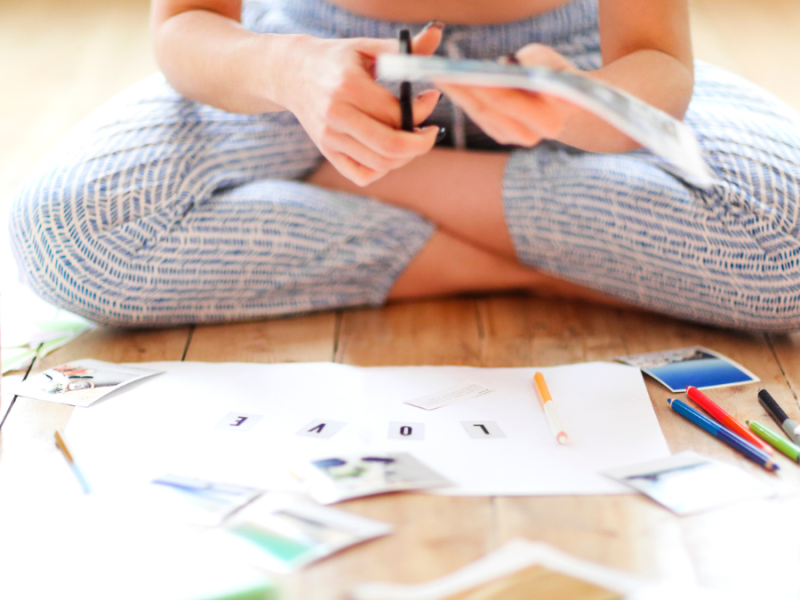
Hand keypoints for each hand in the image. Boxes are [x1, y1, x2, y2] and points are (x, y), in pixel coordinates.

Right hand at [278, 25, 443, 185]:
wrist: (292, 73)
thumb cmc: (336, 59)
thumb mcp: (367, 48)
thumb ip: (404, 49)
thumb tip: (436, 36)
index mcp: (348, 86)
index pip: (396, 112)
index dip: (423, 110)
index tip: (431, 98)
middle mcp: (336, 116)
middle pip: (390, 146)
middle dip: (421, 143)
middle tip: (430, 132)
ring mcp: (329, 138)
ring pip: (380, 164)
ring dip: (405, 156)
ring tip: (411, 138)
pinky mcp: (327, 152)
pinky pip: (362, 175)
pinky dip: (382, 169)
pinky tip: (388, 152)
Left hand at [438, 44, 580, 146]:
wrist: (562, 96)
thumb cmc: (555, 73)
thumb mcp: (551, 61)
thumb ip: (535, 60)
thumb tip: (504, 64)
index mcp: (550, 119)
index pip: (508, 100)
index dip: (484, 85)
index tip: (464, 71)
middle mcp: (533, 135)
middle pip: (489, 109)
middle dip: (464, 90)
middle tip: (443, 72)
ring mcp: (514, 138)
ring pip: (480, 114)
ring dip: (458, 94)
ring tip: (440, 75)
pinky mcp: (502, 136)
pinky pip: (479, 115)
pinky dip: (464, 98)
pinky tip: (450, 83)